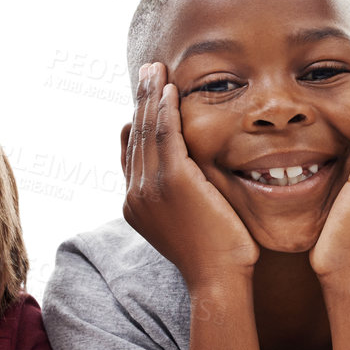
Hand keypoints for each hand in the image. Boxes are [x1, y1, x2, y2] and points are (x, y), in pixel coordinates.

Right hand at [122, 62, 257, 285]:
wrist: (218, 279)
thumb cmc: (216, 256)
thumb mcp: (188, 223)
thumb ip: (181, 197)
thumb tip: (191, 178)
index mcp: (135, 204)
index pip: (130, 152)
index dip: (137, 121)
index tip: (146, 98)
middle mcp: (135, 193)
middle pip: (134, 134)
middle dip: (141, 100)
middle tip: (147, 71)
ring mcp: (150, 187)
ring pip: (147, 129)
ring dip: (151, 95)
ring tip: (155, 70)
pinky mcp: (174, 181)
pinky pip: (166, 134)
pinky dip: (167, 108)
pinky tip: (172, 89)